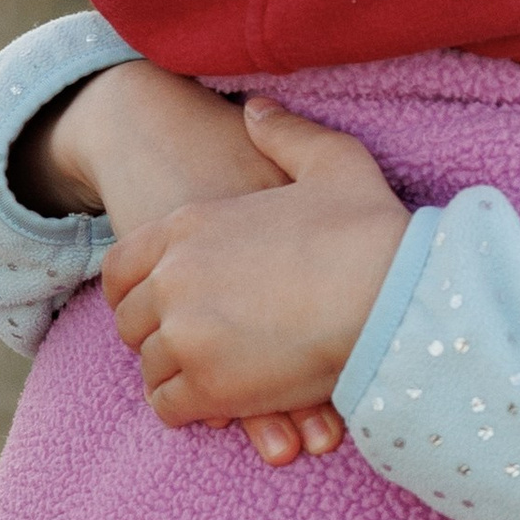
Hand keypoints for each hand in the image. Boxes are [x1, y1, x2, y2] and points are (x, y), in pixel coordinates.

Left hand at [18, 64, 347, 464]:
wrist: (399, 298)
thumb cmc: (371, 231)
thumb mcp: (332, 162)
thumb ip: (284, 134)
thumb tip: (253, 110)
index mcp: (189, 226)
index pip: (120, 268)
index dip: (138, 290)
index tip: (167, 304)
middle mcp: (175, 280)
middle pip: (129, 321)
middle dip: (157, 334)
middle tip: (199, 342)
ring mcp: (187, 336)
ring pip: (150, 366)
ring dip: (178, 373)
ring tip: (219, 372)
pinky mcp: (211, 388)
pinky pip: (170, 408)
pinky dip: (192, 409)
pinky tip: (225, 403)